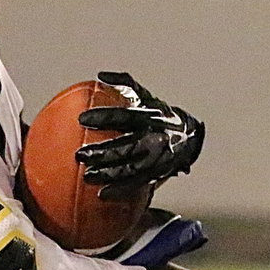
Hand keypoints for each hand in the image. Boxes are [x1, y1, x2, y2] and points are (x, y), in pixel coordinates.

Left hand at [75, 71, 204, 198]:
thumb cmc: (162, 116)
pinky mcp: (156, 174)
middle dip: (102, 152)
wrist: (190, 139)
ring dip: (107, 173)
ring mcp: (156, 159)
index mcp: (150, 117)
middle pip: (125, 146)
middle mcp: (154, 138)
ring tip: (87, 176)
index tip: (81, 119)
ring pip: (129, 168)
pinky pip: (135, 184)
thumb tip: (100, 75)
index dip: (103, 117)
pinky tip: (102, 194)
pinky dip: (119, 190)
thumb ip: (125, 84)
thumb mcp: (147, 97)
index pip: (124, 116)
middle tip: (80, 155)